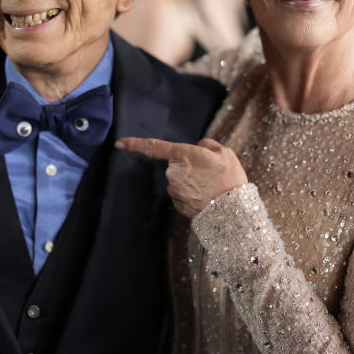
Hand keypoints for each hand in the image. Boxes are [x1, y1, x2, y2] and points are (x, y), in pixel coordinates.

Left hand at [115, 137, 247, 217]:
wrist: (233, 210)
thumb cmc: (230, 178)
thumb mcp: (224, 153)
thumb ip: (207, 145)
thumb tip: (198, 146)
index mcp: (182, 154)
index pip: (152, 147)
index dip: (134, 144)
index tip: (119, 143)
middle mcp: (173, 172)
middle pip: (174, 166)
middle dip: (188, 167)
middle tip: (210, 172)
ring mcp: (174, 190)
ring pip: (178, 181)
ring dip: (191, 182)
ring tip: (211, 186)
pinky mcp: (178, 205)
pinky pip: (182, 195)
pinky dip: (192, 195)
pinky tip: (207, 197)